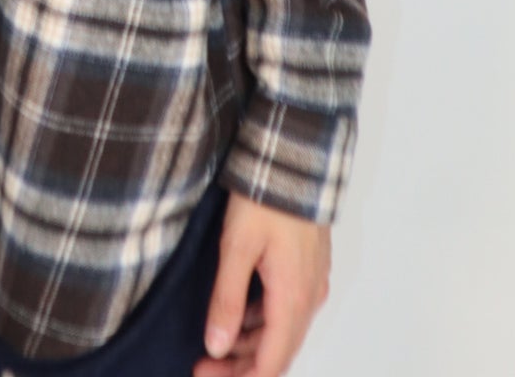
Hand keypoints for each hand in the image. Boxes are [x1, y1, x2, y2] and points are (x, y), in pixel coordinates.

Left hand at [192, 191, 330, 376]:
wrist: (293, 159)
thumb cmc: (264, 198)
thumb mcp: (236, 247)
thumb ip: (227, 300)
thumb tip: (217, 346)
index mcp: (293, 299)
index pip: (271, 363)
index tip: (203, 375)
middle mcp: (309, 298)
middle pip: (278, 353)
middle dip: (242, 367)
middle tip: (204, 365)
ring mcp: (311, 284)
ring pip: (282, 332)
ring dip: (251, 345)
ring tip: (214, 343)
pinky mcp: (308, 270)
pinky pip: (287, 311)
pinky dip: (262, 323)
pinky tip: (237, 315)